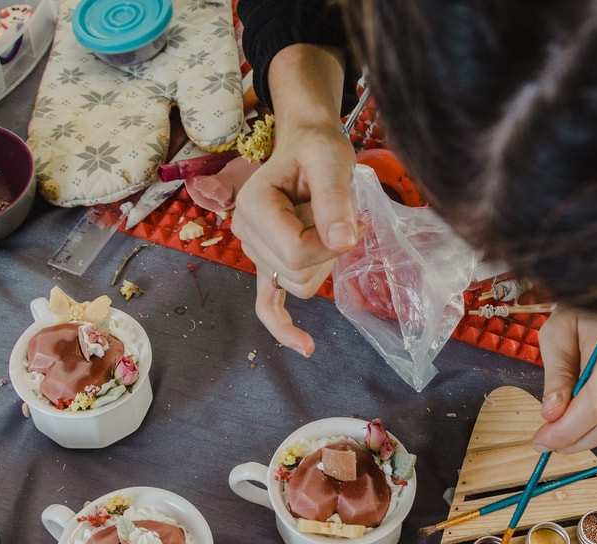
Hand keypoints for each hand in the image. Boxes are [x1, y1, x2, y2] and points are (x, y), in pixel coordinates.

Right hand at [230, 44, 359, 354]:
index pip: (296, 253)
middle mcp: (246, 232)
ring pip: (298, 284)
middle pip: (298, 274)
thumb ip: (334, 200)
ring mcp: (254, 251)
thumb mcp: (331, 162)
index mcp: (254, 206)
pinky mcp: (266, 263)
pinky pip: (268, 303)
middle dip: (328, 254)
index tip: (350, 221)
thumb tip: (343, 242)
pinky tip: (305, 345)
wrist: (307, 144)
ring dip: (322, 262)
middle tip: (339, 217)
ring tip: (324, 224)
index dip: (330, 245)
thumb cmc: (318, 149)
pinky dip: (282, 326)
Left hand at [531, 305, 596, 452]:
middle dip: (572, 441)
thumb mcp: (559, 332)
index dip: (565, 431)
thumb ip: (556, 375)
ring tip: (571, 415)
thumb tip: (552, 415)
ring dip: (587, 435)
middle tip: (549, 441)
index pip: (594, 405)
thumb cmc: (589, 313)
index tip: (541, 441)